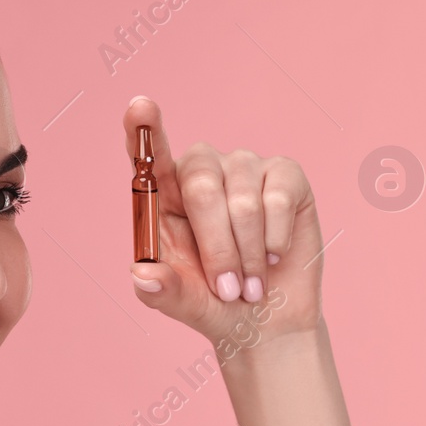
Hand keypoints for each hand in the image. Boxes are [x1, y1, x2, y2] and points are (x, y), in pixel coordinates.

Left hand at [124, 97, 323, 343]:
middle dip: (217, 246)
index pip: (148, 155)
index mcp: (164, 195)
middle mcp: (202, 171)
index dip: (143, 129)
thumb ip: (161, 290)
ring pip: (242, 200)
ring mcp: (244, 167)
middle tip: (227, 288)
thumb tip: (142, 274)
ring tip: (251, 282)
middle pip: (200, 183)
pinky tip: (275, 254)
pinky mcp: (285, 174)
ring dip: (248, 254)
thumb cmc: (217, 303)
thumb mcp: (184, 303)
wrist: (270, 318)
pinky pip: (277, 197)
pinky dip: (275, 239)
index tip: (140, 107)